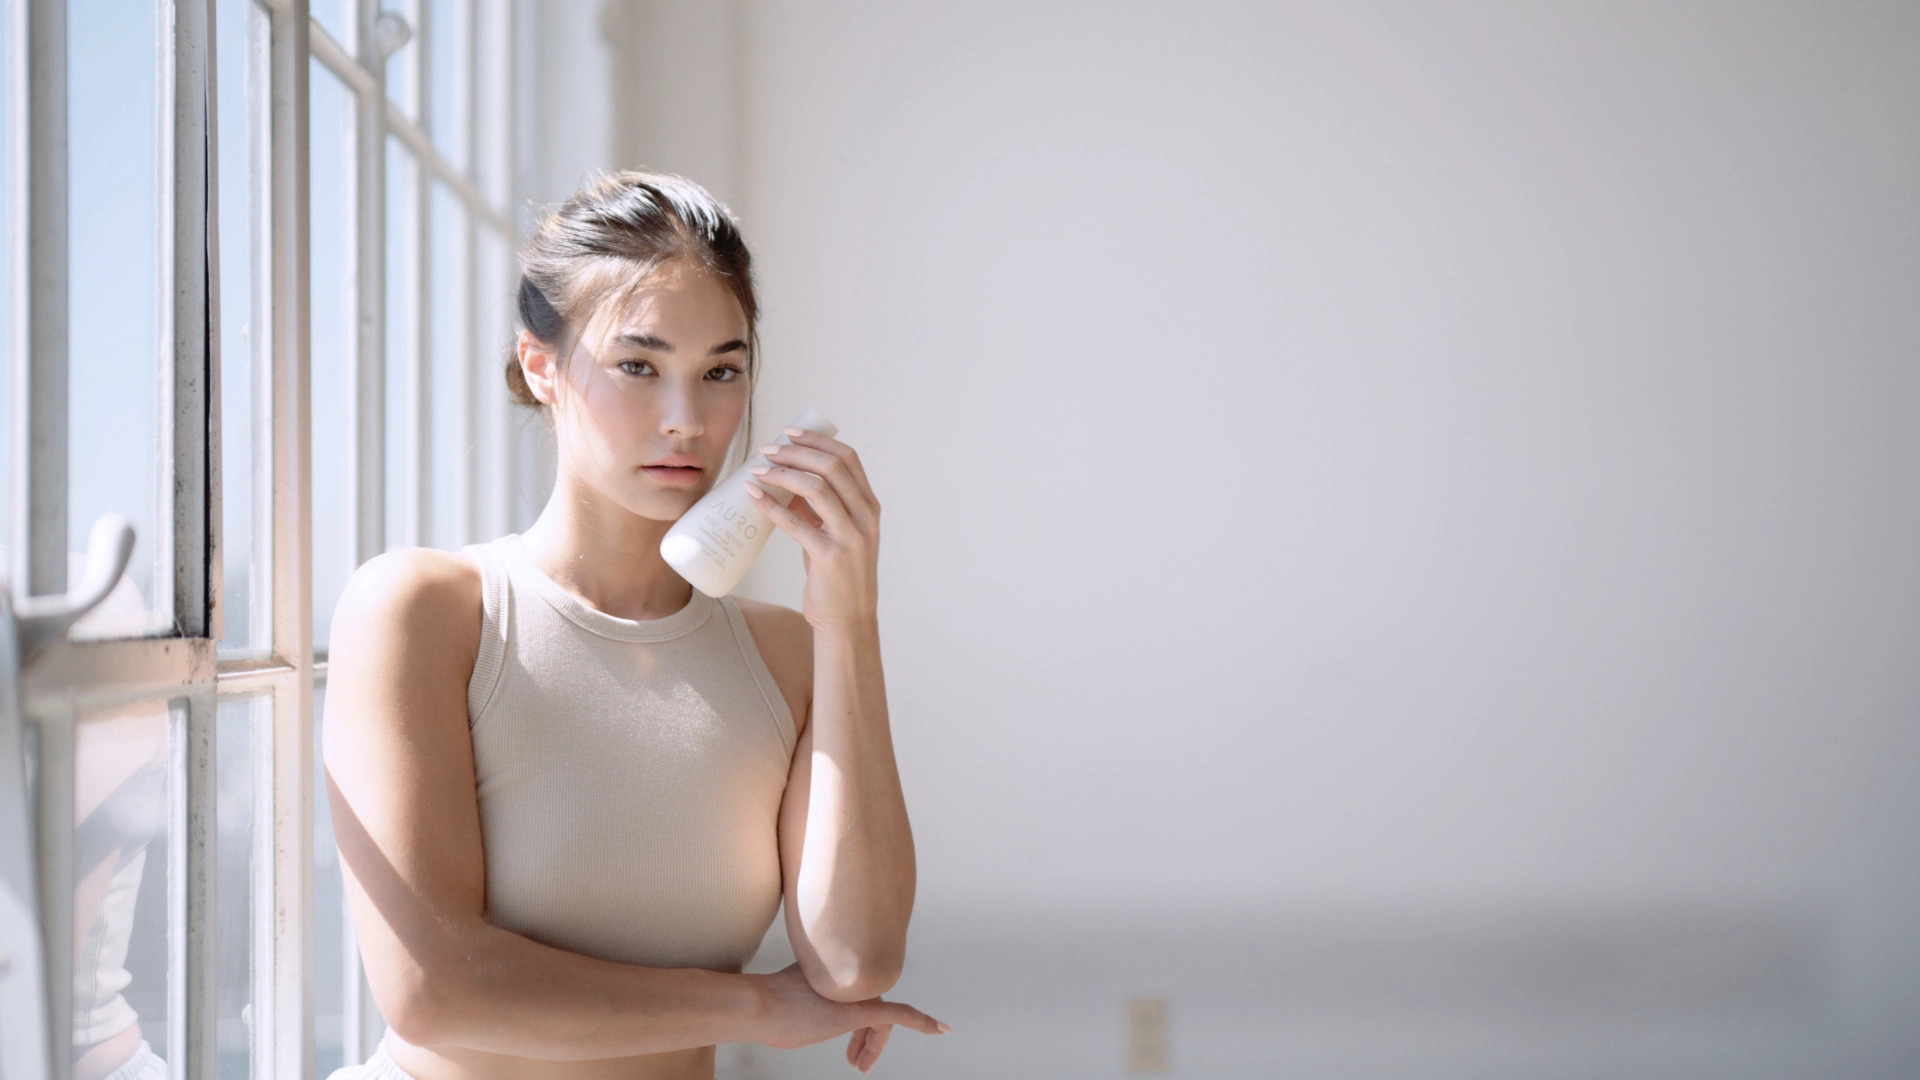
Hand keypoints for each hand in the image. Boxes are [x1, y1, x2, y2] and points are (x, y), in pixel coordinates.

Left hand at [744, 428, 880, 633]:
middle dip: (796, 452)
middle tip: (768, 449)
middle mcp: (865, 517)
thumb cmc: (836, 576)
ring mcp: (850, 537)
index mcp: (869, 506)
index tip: (789, 433)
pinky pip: (796, 523)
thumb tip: (786, 481)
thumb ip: (818, 509)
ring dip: (783, 473)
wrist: (848, 620)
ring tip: (758, 470)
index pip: (847, 458)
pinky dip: (772, 505)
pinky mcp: (830, 557)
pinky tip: (754, 495)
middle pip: (832, 467)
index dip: (817, 440)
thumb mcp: (834, 534)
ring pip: (816, 488)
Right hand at [756, 963, 947, 1072]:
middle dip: (867, 1038)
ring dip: (874, 1045)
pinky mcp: (860, 1010)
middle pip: (872, 1008)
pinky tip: (940, 1029)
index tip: (855, 1039)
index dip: (861, 1021)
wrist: (758, 1005)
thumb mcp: (790, 998)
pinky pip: (899, 1015)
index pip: (860, 995)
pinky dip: (922, 1021)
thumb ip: (803, 997)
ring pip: (879, 1019)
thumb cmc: (767, 1008)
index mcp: (835, 973)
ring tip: (860, 1065)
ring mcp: (855, 994)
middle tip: (856, 1061)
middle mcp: (850, 979)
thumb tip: (794, 1006)